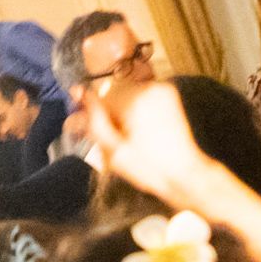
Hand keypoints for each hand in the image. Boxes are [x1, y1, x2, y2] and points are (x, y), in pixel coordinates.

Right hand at [83, 78, 211, 204]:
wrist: (184, 174)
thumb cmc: (148, 168)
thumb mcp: (113, 150)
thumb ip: (93, 120)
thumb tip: (76, 92)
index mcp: (135, 100)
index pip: (99, 94)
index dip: (89, 110)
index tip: (85, 128)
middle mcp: (150, 87)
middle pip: (113, 92)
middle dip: (107, 112)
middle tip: (110, 138)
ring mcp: (162, 89)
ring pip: (126, 93)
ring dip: (120, 110)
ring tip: (127, 136)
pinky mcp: (169, 94)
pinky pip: (140, 95)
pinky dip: (134, 109)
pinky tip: (139, 129)